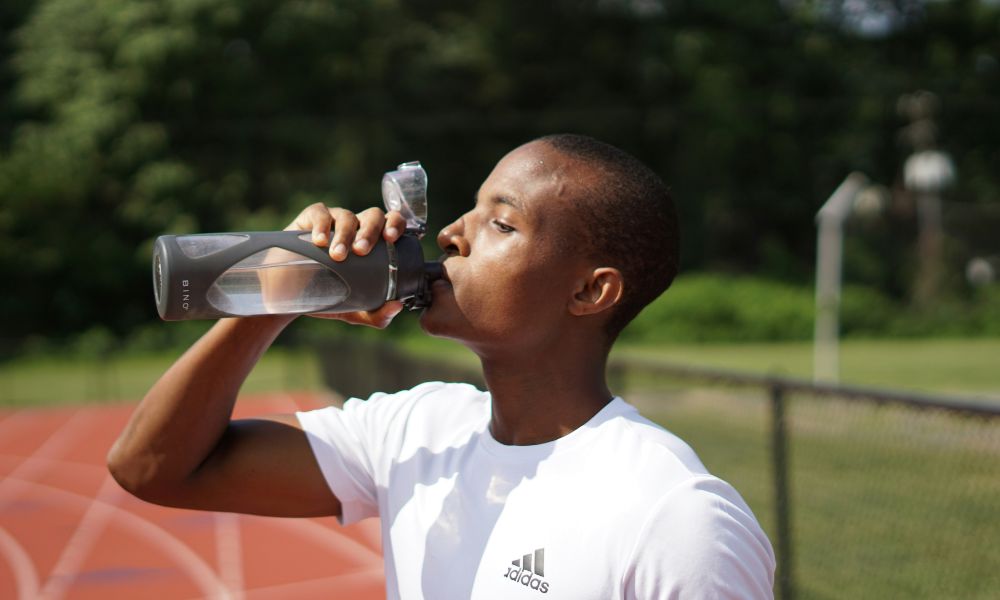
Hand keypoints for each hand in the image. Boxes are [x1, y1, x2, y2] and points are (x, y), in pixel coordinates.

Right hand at [280, 203, 407, 327]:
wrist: (293, 295)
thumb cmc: (330, 296)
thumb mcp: (355, 310)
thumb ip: (377, 314)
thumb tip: (397, 306)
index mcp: (375, 242)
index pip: (392, 223)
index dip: (396, 224)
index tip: (391, 239)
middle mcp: (358, 228)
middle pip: (373, 216)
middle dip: (370, 231)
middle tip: (361, 251)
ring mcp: (335, 221)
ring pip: (347, 216)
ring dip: (345, 235)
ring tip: (337, 255)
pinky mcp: (310, 219)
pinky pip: (320, 213)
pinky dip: (322, 225)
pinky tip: (319, 241)